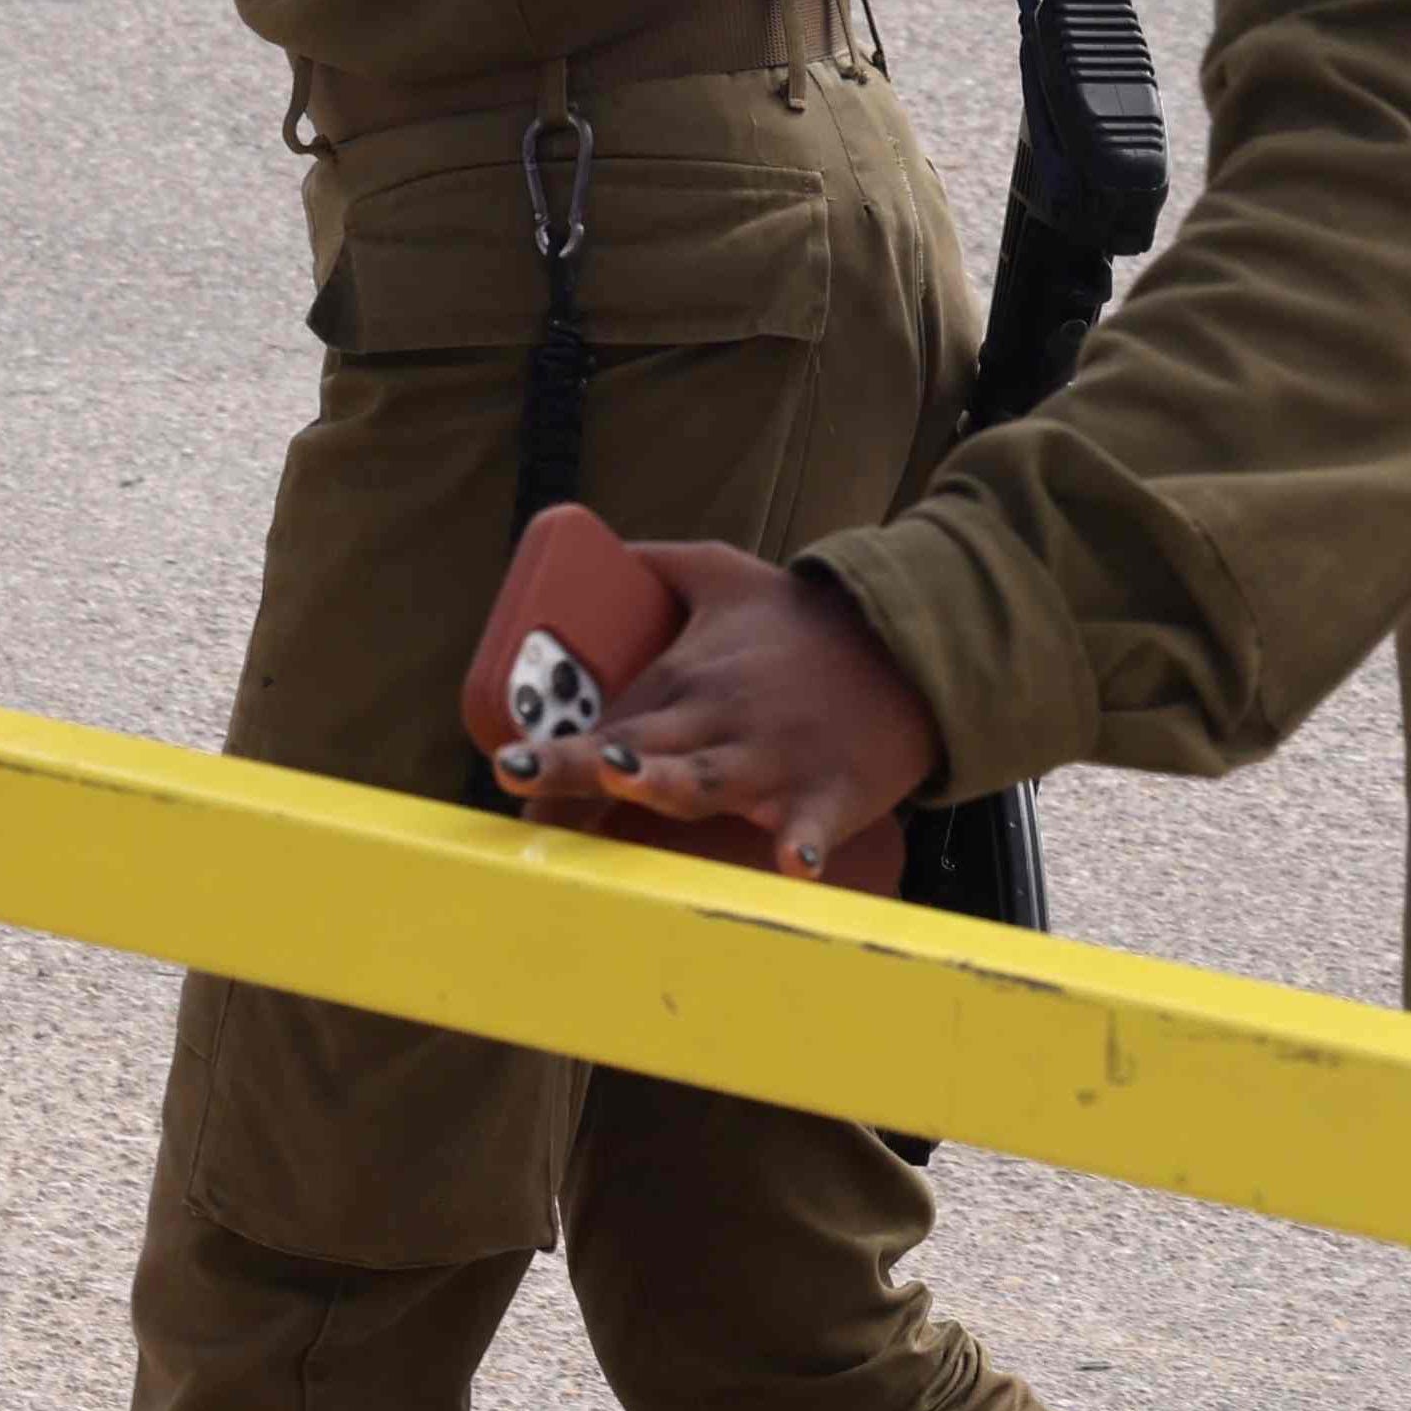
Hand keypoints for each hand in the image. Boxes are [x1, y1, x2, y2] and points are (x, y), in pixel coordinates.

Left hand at [538, 546, 944, 883]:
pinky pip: (811, 824)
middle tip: (523, 777)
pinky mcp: (829, 791)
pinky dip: (801, 844)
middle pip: (638, 745)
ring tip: (625, 783)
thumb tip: (606, 548)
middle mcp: (719, 718)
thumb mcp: (723, 570)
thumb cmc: (805, 618)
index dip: (553, 748)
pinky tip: (789, 862)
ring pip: (709, 778)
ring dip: (668, 782)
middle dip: (578, 764)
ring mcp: (773, 758)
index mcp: (686, 676)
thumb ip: (658, 561)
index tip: (505, 769)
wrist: (904, 643)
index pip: (604, 719)